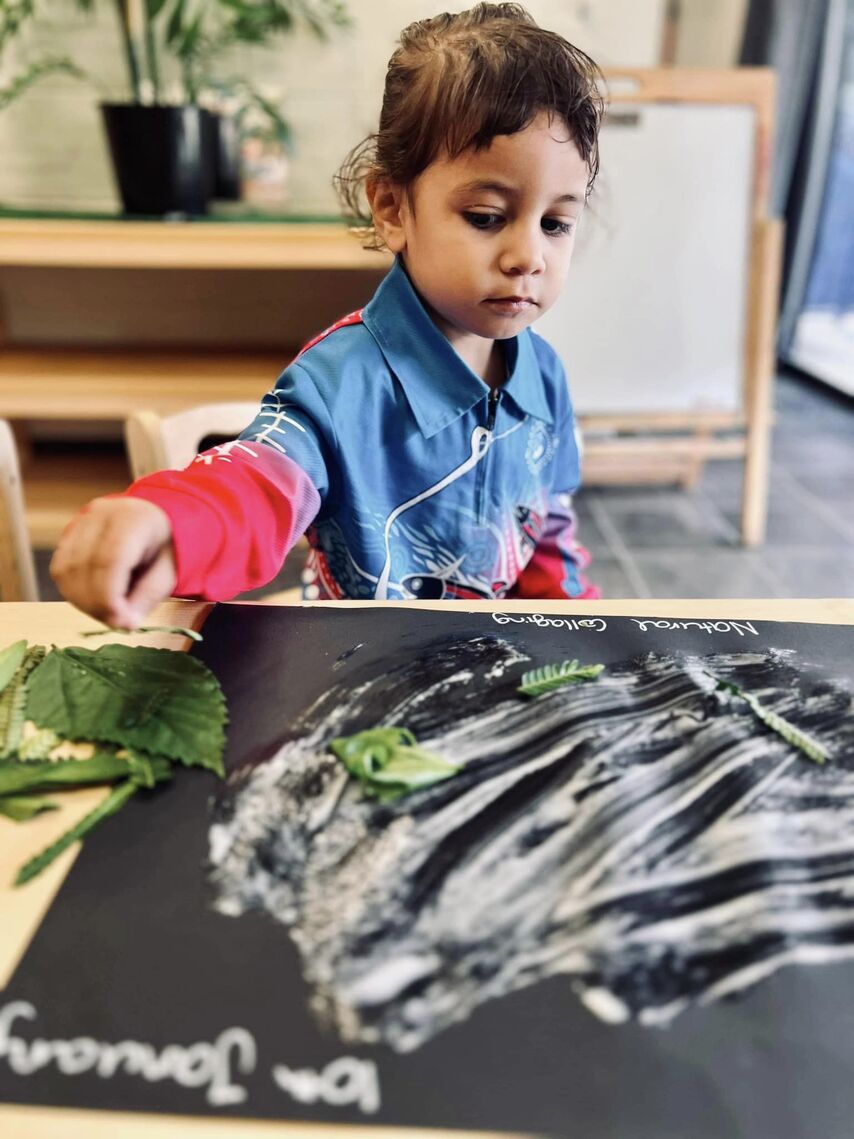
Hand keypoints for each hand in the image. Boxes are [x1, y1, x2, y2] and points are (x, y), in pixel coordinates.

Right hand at [50, 496, 176, 628]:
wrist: (150, 518)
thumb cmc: (162, 546)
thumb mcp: (168, 571)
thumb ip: (148, 596)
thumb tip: (124, 623)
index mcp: (131, 519)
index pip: (108, 561)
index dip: (109, 599)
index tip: (122, 623)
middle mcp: (100, 515)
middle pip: (84, 567)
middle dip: (97, 605)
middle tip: (118, 623)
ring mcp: (80, 522)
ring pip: (66, 570)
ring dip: (83, 602)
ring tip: (108, 612)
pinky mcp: (67, 534)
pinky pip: (60, 569)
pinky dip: (74, 592)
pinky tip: (94, 600)